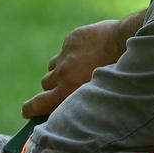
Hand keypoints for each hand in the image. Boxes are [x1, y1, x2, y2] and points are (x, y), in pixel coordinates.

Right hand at [20, 11, 144, 117]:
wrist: (126, 42)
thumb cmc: (121, 74)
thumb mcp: (101, 94)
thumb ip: (83, 101)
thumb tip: (72, 105)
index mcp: (69, 90)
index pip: (40, 103)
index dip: (31, 108)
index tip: (26, 112)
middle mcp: (63, 73)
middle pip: (46, 84)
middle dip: (52, 88)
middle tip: (65, 89)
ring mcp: (65, 55)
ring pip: (53, 66)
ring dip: (60, 70)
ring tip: (79, 71)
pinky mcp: (70, 40)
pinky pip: (65, 50)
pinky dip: (72, 54)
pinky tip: (90, 54)